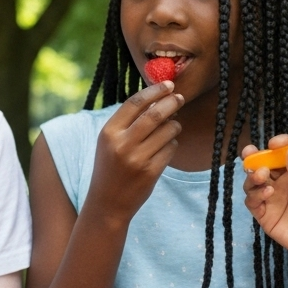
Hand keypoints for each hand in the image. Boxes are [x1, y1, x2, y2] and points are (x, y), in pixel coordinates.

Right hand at [88, 81, 183, 218]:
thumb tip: (157, 99)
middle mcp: (122, 144)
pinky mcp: (151, 172)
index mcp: (108, 132)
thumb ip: (128, 122)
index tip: (168, 85)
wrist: (107, 203)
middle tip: (180, 97)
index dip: (154, 91)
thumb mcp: (110, 142)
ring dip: (175, 124)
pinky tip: (168, 145)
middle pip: (154, 114)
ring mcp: (137, 159)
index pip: (135, 103)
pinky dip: (173, 143)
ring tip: (173, 125)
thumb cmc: (110, 167)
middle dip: (171, 102)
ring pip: (167, 131)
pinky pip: (171, 149)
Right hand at [241, 136, 287, 273]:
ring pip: (254, 180)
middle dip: (255, 156)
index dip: (280, 144)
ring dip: (253, 175)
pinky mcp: (265, 213)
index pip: (287, 149)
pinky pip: (252, 200)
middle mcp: (284, 180)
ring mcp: (273, 196)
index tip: (274, 143)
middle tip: (250, 153)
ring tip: (262, 175)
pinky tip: (268, 192)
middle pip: (264, 162)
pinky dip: (255, 194)